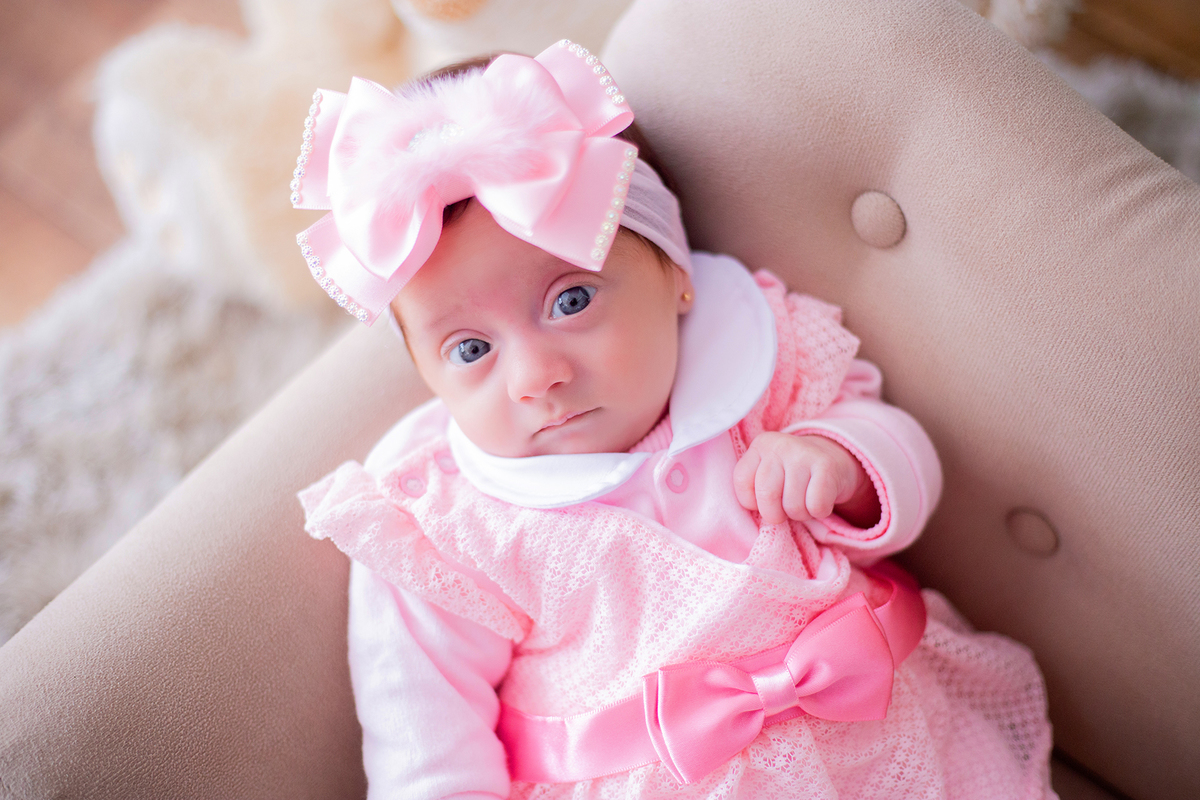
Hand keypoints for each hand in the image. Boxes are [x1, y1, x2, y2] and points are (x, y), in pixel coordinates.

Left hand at [733, 432, 875, 525]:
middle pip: (767, 496)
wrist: (833, 459)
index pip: (742, 482)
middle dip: (775, 515)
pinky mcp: (827, 467)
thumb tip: (753, 511)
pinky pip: (816, 506)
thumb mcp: (768, 472)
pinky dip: (819, 512)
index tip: (765, 499)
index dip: (752, 501)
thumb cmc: (792, 475)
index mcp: (761, 445)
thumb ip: (754, 487)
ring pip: (793, 506)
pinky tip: (820, 500)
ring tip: (805, 502)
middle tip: (785, 509)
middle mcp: (781, 445)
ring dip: (800, 514)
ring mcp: (804, 454)